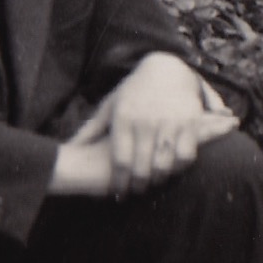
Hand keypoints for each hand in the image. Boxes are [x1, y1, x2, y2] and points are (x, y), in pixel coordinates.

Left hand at [66, 54, 237, 196]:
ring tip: (154, 184)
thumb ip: (92, 128)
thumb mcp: (110, 105)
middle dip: (137, 186)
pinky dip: (179, 167)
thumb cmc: (133, 91)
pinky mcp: (190, 122)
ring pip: (164, 165)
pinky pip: (185, 155)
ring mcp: (169, 122)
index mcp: (123, 118)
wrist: (166, 69)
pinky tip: (173, 170)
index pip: (120, 161)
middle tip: (136, 193)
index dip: (120, 182)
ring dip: (158, 180)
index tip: (118, 194)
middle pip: (141, 168)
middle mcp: (146, 121)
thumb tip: (71, 147)